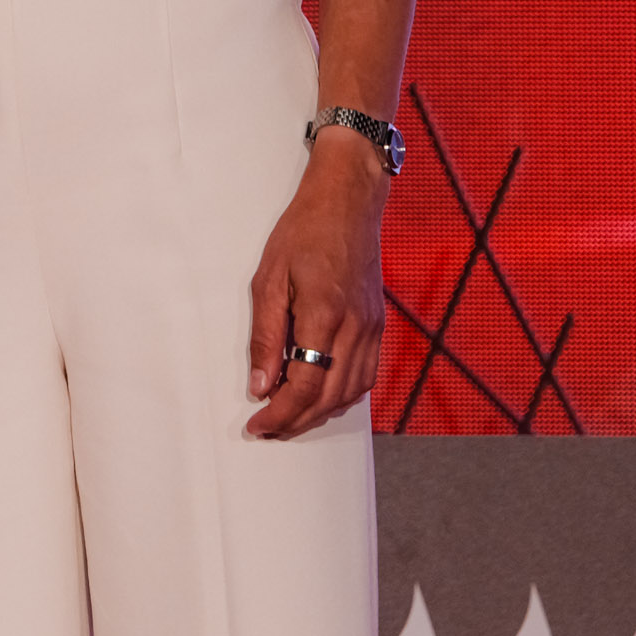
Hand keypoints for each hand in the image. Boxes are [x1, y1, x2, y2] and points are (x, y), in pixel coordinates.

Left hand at [245, 128, 389, 437]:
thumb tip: (260, 384)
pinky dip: (343, 394)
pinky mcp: (378, 325)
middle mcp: (356, 329)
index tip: (257, 425)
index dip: (280, 413)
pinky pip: (366, 375)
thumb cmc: (302, 235)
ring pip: (352, 392)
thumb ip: (265, 336)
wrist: (347, 205)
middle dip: (297, 421)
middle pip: (330, 397)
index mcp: (324, 315)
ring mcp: (372, 329)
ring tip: (289, 418)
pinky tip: (321, 396)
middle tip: (268, 429)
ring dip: (320, 413)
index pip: (305, 385)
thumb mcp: (267, 280)